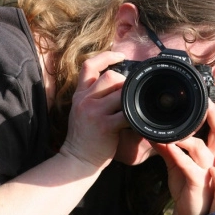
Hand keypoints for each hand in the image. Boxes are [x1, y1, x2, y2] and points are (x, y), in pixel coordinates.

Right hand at [60, 51, 129, 170]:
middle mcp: (85, 100)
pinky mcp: (105, 126)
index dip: (106, 56)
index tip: (120, 55)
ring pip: (119, 92)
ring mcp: (94, 112)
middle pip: (110, 77)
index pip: (89, 66)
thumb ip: (92, 97)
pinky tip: (138, 119)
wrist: (77, 159)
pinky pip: (126, 114)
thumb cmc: (84, 137)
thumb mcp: (81, 111)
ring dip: (131, 98)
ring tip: (134, 106)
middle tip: (130, 93)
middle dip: (125, 82)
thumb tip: (114, 85)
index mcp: (80, 94)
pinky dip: (135, 115)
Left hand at [153, 85, 214, 214]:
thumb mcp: (177, 162)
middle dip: (214, 113)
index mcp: (211, 149)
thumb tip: (153, 134)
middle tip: (207, 99)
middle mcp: (214, 156)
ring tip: (174, 130)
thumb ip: (168, 147)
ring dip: (187, 137)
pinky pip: (189, 165)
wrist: (191, 212)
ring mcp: (208, 168)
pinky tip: (169, 147)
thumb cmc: (187, 184)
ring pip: (201, 147)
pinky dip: (178, 155)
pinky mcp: (198, 181)